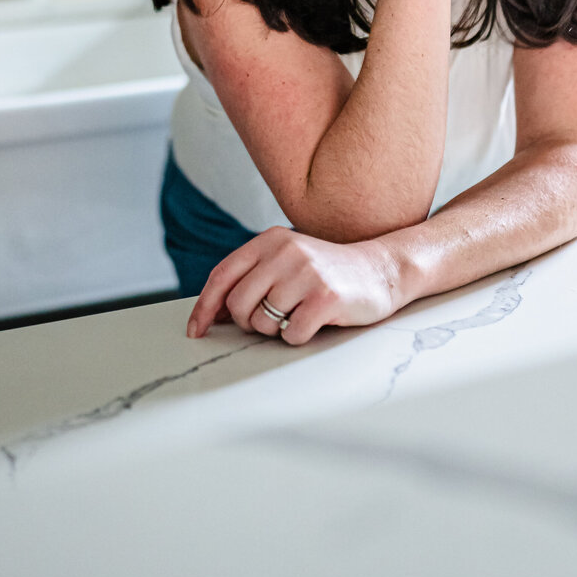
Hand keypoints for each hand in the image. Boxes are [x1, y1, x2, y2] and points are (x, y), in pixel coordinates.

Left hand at [187, 226, 400, 344]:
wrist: (380, 270)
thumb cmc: (326, 272)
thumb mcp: (286, 262)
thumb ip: (251, 278)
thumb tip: (212, 313)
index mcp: (271, 240)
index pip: (222, 275)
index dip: (204, 307)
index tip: (195, 331)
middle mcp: (286, 251)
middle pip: (237, 304)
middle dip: (247, 322)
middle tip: (270, 319)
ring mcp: (307, 273)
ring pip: (262, 322)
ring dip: (275, 330)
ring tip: (298, 314)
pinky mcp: (326, 297)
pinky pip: (291, 334)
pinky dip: (298, 336)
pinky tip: (316, 321)